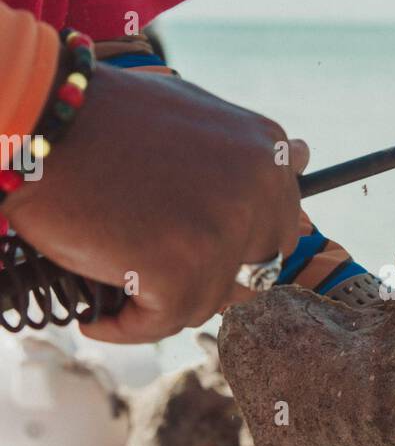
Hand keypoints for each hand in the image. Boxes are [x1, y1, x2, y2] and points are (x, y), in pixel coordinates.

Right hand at [4, 64, 308, 342]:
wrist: (39, 119)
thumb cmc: (105, 120)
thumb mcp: (198, 118)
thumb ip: (247, 152)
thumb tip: (305, 157)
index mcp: (266, 154)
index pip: (277, 231)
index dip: (230, 243)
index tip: (186, 239)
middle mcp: (256, 192)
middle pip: (249, 272)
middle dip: (203, 273)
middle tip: (147, 257)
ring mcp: (221, 234)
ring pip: (205, 301)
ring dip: (158, 297)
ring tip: (112, 268)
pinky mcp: (179, 271)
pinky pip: (160, 324)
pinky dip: (124, 327)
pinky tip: (95, 314)